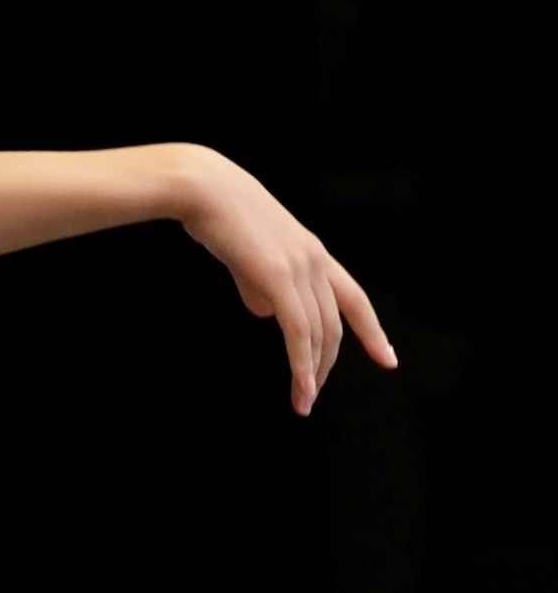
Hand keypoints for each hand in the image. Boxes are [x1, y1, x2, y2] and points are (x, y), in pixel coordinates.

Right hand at [176, 150, 396, 416]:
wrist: (205, 189)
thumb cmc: (221, 219)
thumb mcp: (250, 258)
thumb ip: (263, 287)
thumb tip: (269, 314)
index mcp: (314, 254)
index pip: (354, 299)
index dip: (372, 332)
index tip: (387, 358)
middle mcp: (315, 260)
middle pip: (335, 326)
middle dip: (326, 366)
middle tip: (310, 398)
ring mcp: (300, 268)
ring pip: (317, 333)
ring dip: (312, 374)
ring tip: (302, 403)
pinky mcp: (278, 277)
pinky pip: (298, 332)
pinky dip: (301, 365)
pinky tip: (300, 387)